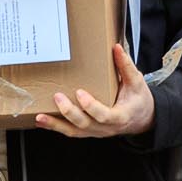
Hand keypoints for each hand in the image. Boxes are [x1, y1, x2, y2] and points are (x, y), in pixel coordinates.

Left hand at [35, 44, 153, 138]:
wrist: (141, 119)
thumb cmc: (139, 100)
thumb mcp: (137, 83)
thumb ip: (126, 67)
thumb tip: (117, 48)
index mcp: (120, 116)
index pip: (104, 115)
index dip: (91, 106)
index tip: (80, 92)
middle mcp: (106, 128)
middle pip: (84, 124)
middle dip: (69, 112)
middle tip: (57, 96)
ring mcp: (96, 132)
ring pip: (74, 131)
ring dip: (55, 125)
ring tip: (40, 116)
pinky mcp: (88, 132)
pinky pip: (70, 132)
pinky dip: (55, 127)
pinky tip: (41, 121)